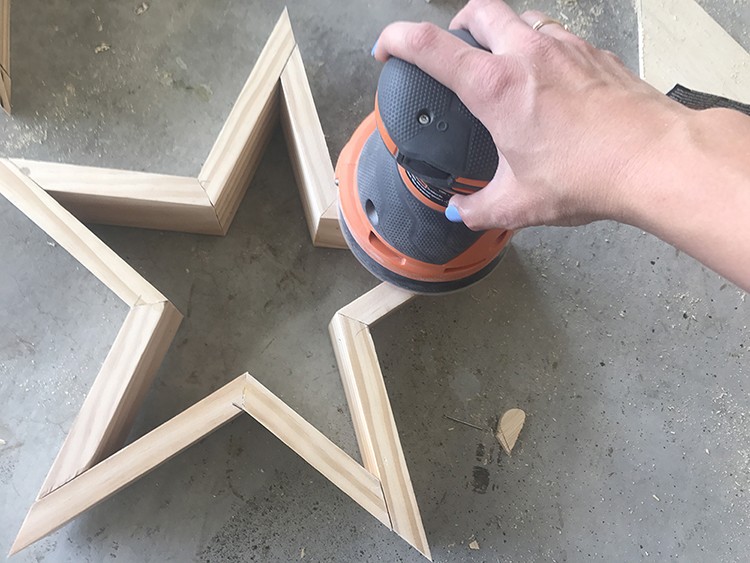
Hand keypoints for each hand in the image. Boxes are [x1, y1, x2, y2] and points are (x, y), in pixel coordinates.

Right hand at [373, 0, 688, 230]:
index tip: (386, 49)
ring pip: (521, 17)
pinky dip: (541, 47)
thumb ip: (479, 207)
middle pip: (478, 9)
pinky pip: (558, 35)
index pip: (429, 45)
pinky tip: (547, 81)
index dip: (397, 40)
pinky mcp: (594, 53)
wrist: (654, 158)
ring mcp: (565, 47)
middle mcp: (527, 54)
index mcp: (495, 87)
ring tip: (501, 64)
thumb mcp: (518, 202)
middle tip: (452, 48)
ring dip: (502, 32)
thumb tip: (462, 213)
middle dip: (456, 23)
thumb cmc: (589, 174)